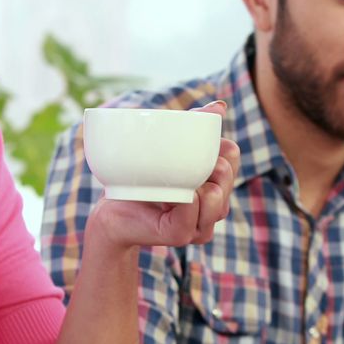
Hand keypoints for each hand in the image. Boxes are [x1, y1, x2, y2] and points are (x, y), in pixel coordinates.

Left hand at [86, 101, 240, 249]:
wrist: (111, 209)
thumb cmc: (140, 177)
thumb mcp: (168, 149)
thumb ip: (193, 127)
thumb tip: (219, 107)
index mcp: (214, 183)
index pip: (232, 160)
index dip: (223, 148)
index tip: (203, 144)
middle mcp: (211, 208)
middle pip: (227, 179)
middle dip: (217, 166)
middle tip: (194, 162)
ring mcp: (196, 225)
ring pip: (217, 203)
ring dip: (205, 187)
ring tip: (184, 182)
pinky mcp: (178, 236)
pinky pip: (191, 221)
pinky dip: (188, 207)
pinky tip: (183, 196)